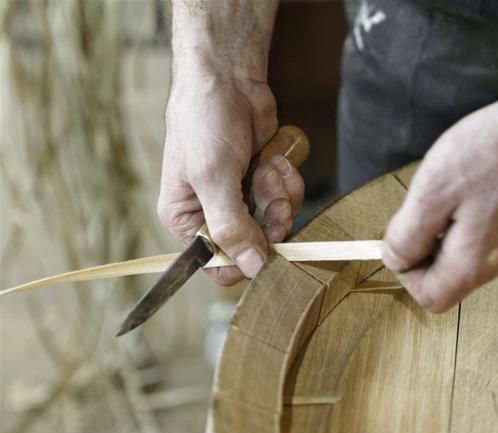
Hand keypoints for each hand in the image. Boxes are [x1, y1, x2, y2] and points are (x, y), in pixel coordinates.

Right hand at [157, 67, 303, 284]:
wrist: (227, 78)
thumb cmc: (204, 121)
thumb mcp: (213, 176)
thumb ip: (231, 225)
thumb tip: (251, 268)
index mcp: (187, 220)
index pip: (218, 266)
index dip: (246, 259)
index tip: (265, 241)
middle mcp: (213, 215)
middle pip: (256, 246)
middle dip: (269, 218)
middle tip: (268, 189)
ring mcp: (242, 199)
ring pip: (277, 223)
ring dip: (280, 195)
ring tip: (267, 167)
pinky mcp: (264, 184)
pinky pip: (288, 200)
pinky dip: (287, 181)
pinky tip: (274, 159)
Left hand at [382, 85, 497, 311]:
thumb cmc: (492, 150)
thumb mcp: (430, 192)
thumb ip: (406, 237)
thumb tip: (396, 260)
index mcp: (475, 265)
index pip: (430, 297)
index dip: (408, 271)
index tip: (407, 231)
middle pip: (451, 278)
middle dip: (430, 246)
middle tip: (433, 200)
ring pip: (471, 256)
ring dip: (453, 231)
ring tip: (460, 188)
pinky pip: (493, 238)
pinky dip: (478, 219)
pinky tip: (483, 184)